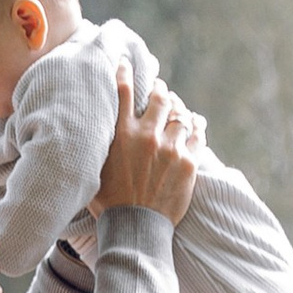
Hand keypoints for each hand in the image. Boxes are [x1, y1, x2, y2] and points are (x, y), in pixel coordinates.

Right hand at [91, 66, 203, 219]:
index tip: (126, 62)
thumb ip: (101, 143)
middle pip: (159, 98)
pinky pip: (197, 135)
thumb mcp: (95, 167)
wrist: (135, 229)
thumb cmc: (109, 202)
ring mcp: (170, 149)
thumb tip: (94, 126)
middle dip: (160, 90)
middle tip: (160, 90)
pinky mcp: (188, 163)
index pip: (123, 91)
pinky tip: (196, 123)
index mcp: (121, 135)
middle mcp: (147, 136)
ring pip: (180, 114)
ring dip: (178, 108)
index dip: (125, 71)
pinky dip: (196, 126)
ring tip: (177, 108)